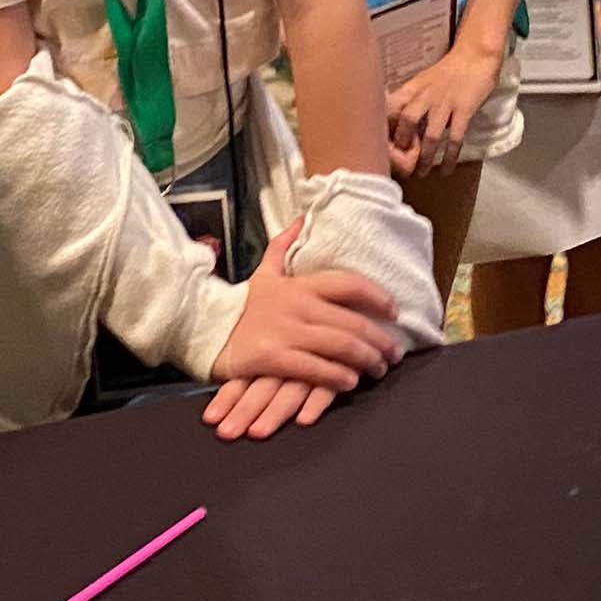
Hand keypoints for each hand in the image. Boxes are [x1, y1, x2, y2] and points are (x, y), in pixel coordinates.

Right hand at [205, 220, 402, 439]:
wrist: (206, 329)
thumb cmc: (244, 304)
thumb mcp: (264, 271)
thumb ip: (284, 246)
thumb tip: (303, 218)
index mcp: (299, 284)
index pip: (348, 283)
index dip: (376, 296)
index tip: (394, 310)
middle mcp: (298, 305)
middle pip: (351, 321)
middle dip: (379, 339)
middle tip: (394, 352)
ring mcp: (286, 331)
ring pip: (339, 346)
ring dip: (366, 360)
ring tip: (379, 368)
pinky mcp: (274, 357)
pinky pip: (314, 368)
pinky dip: (337, 376)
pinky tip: (350, 382)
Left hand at [386, 36, 502, 175]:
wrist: (476, 56)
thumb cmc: (449, 71)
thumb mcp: (423, 81)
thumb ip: (411, 99)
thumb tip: (396, 123)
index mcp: (413, 87)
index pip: (391, 107)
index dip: (383, 127)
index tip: (380, 144)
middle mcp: (426, 95)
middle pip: (407, 121)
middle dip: (402, 145)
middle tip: (400, 163)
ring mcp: (446, 103)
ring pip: (431, 135)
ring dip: (425, 158)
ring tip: (421, 173)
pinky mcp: (464, 109)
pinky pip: (455, 138)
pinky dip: (450, 157)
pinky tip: (446, 169)